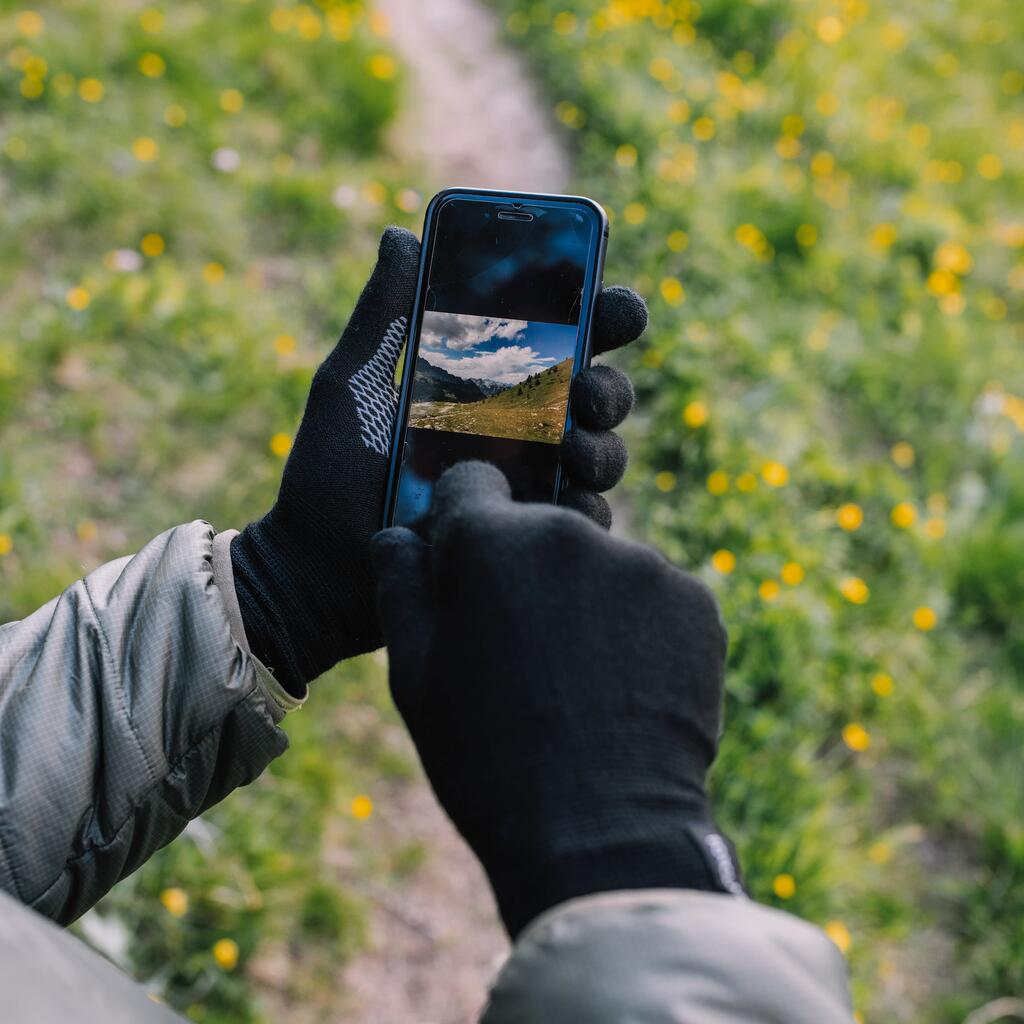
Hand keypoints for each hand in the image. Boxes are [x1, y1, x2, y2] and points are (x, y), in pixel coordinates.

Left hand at [230, 228, 647, 694]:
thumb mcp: (351, 385)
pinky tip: (563, 504)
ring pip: (603, 457)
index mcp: (487, 386)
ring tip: (572, 447)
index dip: (601, 313)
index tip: (613, 300)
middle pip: (599, 396)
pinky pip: (579, 524)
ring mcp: (528, 489)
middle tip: (586, 388)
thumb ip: (380, 316)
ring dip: (604, 446)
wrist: (313, 572)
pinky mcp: (525, 541)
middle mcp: (520, 433)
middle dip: (611, 386)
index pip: (562, 338)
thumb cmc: (327, 475)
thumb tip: (402, 234)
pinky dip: (583, 512)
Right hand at [371, 462, 744, 937]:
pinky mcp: (695, 601)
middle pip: (537, 525)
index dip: (462, 522)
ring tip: (576, 675)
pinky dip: (636, 624)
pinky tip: (621, 683)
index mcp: (491, 540)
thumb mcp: (415, 674)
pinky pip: (650, 593)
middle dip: (522, 565)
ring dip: (582, 596)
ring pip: (597, 561)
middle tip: (520, 644)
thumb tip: (400, 534)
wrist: (600, 833)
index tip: (467, 566)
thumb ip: (401, 584)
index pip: (471, 482)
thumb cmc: (488, 757)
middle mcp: (571, 533)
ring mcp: (642, 565)